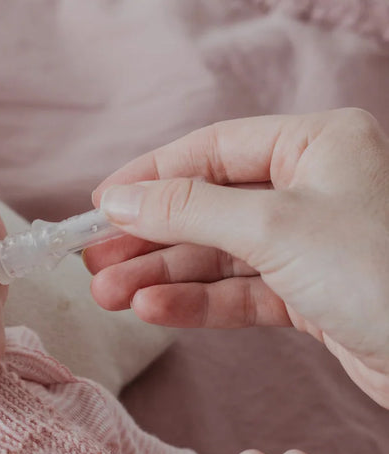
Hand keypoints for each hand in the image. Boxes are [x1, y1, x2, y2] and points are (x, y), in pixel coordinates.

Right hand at [84, 109, 388, 406]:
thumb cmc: (383, 271)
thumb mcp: (274, 226)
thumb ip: (189, 209)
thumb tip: (118, 198)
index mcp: (318, 143)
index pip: (213, 149)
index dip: (151, 176)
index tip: (99, 205)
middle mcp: (316, 186)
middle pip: (209, 204)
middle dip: (149, 236)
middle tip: (94, 261)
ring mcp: (314, 243)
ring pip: (220, 254)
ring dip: (163, 275)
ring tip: (108, 295)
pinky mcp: (314, 295)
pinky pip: (241, 292)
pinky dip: (197, 303)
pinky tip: (153, 310)